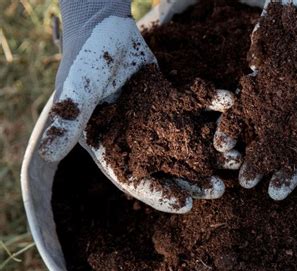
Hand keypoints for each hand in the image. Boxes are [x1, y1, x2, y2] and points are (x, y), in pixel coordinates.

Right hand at [38, 1, 239, 212]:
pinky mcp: (173, 99)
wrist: (103, 26)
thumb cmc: (84, 59)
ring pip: (187, 142)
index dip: (159, 194)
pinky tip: (231, 107)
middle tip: (219, 189)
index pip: (135, 181)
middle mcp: (138, 140)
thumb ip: (69, 120)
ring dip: (211, 151)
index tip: (185, 205)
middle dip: (194, 180)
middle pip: (168, 168)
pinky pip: (197, 106)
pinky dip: (213, 106)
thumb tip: (47, 154)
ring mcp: (158, 121)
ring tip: (235, 159)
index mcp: (112, 147)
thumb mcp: (76, 91)